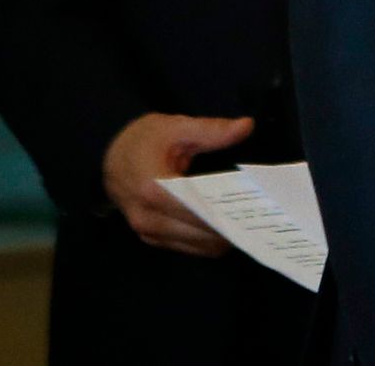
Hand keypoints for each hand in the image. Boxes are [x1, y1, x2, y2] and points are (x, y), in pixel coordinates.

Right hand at [100, 112, 253, 257]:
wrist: (112, 157)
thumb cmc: (144, 140)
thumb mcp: (176, 126)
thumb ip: (212, 130)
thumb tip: (246, 126)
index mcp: (152, 188)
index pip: (196, 210)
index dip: (226, 212)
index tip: (256, 208)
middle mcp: (147, 218)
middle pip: (199, 233)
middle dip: (230, 226)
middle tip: (261, 214)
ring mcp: (148, 232)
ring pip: (197, 246)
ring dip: (222, 236)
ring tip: (251, 220)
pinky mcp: (153, 239)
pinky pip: (188, 247)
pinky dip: (209, 240)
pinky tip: (229, 226)